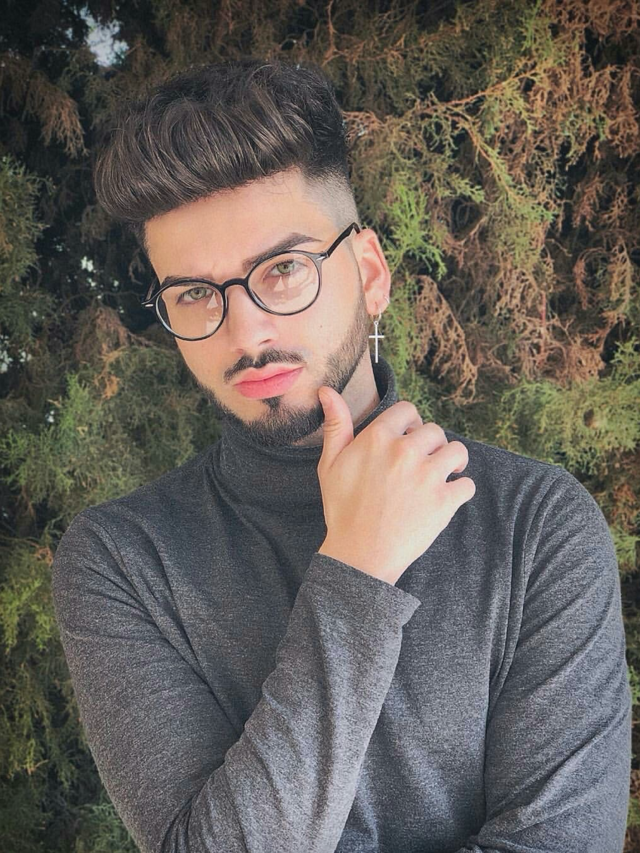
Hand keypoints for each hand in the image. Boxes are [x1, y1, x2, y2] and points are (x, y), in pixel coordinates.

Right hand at [316, 386, 474, 584]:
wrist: (359, 555)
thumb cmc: (342, 509)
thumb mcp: (330, 464)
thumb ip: (336, 424)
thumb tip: (327, 391)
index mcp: (378, 438)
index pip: (408, 410)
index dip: (409, 424)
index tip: (406, 439)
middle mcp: (405, 451)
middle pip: (435, 431)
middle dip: (430, 445)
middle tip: (422, 464)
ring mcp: (427, 476)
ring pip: (457, 452)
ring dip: (451, 463)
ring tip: (442, 475)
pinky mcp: (444, 502)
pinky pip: (467, 485)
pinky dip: (460, 491)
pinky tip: (446, 498)